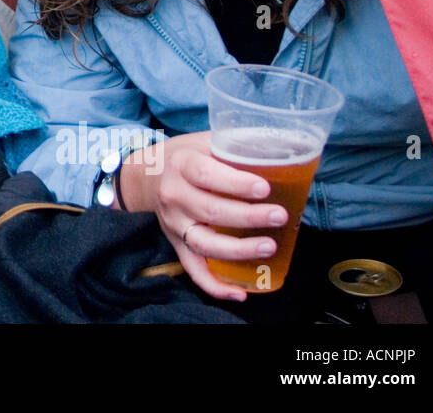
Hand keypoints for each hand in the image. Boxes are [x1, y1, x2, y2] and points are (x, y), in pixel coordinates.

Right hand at [118, 132, 287, 300]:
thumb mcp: (205, 140)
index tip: (264, 188)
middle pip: (210, 211)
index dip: (235, 184)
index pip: (206, 175)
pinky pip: (193, 269)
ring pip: (204, 243)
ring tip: (269, 246)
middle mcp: (174, 195)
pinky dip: (214, 285)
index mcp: (181, 165)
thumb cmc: (185, 156)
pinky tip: (240, 293)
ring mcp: (174, 224)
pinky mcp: (177, 243)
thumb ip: (237, 143)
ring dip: (238, 250)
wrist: (146, 175)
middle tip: (279, 215)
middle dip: (248, 217)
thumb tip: (286, 145)